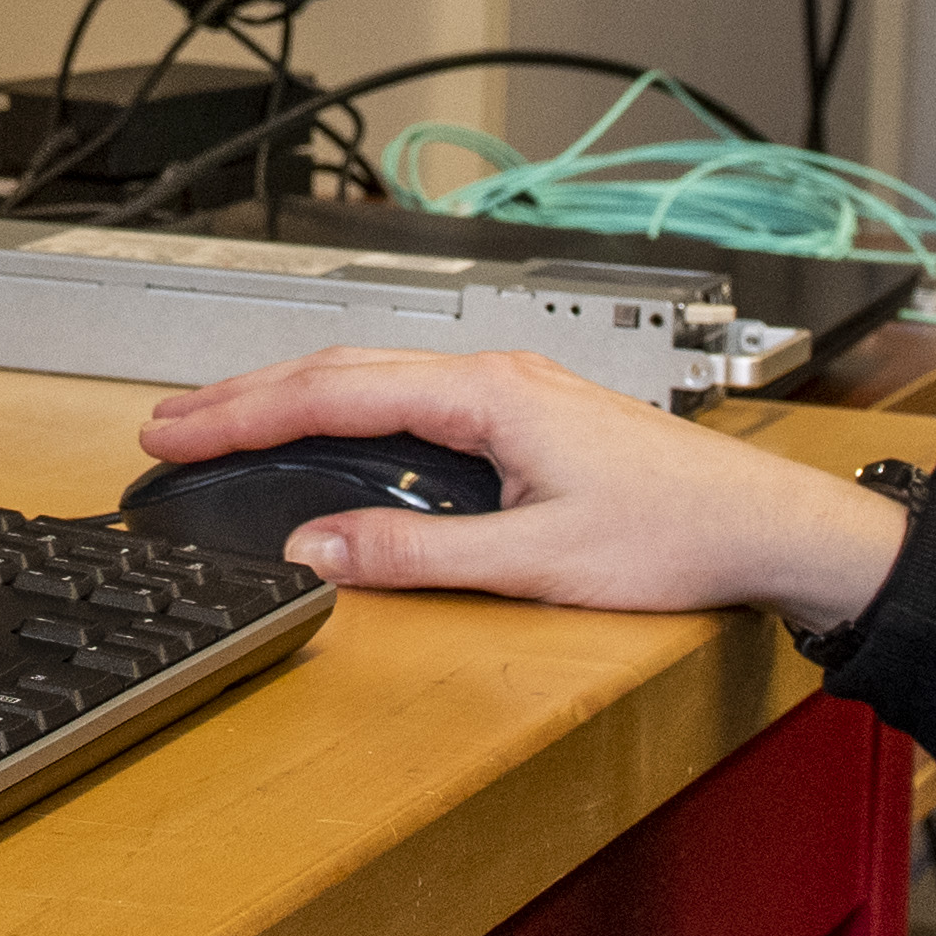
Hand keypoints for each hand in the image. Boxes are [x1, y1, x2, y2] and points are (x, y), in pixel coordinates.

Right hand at [125, 348, 912, 624]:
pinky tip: (323, 436)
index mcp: (488, 394)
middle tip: (165, 427)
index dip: (242, 413)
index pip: (333, 393)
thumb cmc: (677, 536)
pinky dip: (344, 413)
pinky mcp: (526, 414)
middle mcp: (495, 376)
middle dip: (244, 397)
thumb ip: (415, 554)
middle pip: (340, 372)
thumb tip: (316, 551)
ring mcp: (512, 390)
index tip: (175, 431)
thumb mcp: (534, 563)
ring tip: (219, 425)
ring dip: (290, 401)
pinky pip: (408, 399)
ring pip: (373, 381)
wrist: (769, 527)